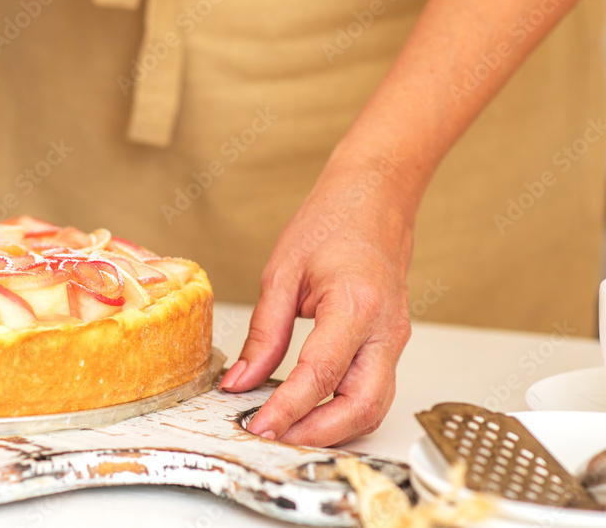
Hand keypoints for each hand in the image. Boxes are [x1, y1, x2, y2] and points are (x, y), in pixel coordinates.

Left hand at [219, 154, 414, 446]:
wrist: (375, 200)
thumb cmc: (333, 223)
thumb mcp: (282, 272)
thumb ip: (264, 333)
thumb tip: (241, 381)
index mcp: (356, 304)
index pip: (321, 374)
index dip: (289, 408)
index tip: (259, 426)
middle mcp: (385, 329)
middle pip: (362, 405)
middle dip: (318, 433)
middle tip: (274, 438)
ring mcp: (395, 339)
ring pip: (374, 405)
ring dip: (334, 428)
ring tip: (288, 430)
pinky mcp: (392, 344)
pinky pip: (374, 389)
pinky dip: (345, 410)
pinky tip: (311, 410)